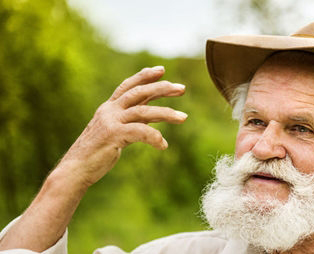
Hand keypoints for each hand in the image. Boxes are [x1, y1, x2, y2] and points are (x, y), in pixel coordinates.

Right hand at [58, 66, 186, 186]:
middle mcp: (109, 110)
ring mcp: (110, 121)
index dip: (145, 76)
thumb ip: (131, 120)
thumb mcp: (115, 131)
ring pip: (144, 111)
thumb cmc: (97, 153)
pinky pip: (141, 132)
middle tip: (182, 89)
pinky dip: (155, 137)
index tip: (162, 70)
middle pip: (139, 92)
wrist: (75, 169)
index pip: (128, 86)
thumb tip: (152, 115)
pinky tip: (163, 145)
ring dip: (166, 113)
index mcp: (109, 108)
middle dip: (162, 88)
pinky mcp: (113, 135)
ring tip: (183, 118)